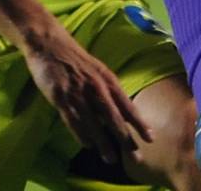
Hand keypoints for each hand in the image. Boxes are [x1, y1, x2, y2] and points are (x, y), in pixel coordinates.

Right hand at [23, 24, 151, 163]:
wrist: (49, 42)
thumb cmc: (74, 58)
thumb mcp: (96, 71)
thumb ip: (107, 90)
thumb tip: (119, 113)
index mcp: (106, 79)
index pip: (126, 105)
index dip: (139, 122)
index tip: (151, 138)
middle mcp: (95, 87)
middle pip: (114, 117)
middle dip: (126, 139)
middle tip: (136, 158)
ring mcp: (78, 92)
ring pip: (94, 123)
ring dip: (104, 143)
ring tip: (111, 158)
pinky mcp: (60, 95)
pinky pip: (73, 120)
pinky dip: (81, 134)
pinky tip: (88, 145)